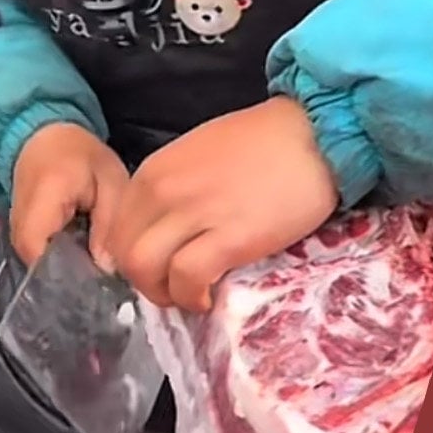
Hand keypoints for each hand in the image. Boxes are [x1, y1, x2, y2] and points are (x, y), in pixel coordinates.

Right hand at [7, 121, 129, 267]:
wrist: (44, 140)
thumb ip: (109, 224)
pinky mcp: (19, 236)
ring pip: (38, 266)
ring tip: (96, 266)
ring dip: (67, 271)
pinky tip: (82, 256)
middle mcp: (18, 220)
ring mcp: (14, 230)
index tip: (101, 279)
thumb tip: (105, 269)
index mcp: (42, 201)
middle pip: (39, 266)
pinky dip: (60, 263)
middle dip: (73, 277)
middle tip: (106, 277)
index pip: (43, 255)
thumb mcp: (110, 181)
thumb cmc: (82, 156)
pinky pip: (38, 259)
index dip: (71, 274)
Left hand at [101, 97, 338, 313]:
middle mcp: (163, 192)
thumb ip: (172, 190)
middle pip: (124, 254)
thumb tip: (162, 230)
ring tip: (190, 295)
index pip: (116, 230)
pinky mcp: (230, 237)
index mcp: (152, 172)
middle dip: (143, 281)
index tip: (157, 269)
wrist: (316, 135)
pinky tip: (208, 297)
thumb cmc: (263, 144)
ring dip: (163, 293)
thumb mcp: (196, 157)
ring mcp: (194, 214)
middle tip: (173, 289)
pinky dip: (191, 296)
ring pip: (144, 270)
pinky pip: (187, 278)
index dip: (132, 258)